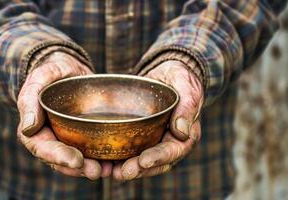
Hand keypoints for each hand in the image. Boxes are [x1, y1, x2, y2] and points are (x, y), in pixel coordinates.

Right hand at [17, 52, 111, 179]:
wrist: (70, 69)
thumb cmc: (52, 71)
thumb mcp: (40, 77)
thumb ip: (30, 98)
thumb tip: (27, 128)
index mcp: (35, 129)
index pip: (43, 148)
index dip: (58, 157)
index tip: (76, 161)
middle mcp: (50, 138)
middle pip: (61, 160)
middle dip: (78, 168)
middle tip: (96, 171)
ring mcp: (67, 139)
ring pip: (77, 160)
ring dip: (91, 167)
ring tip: (109, 170)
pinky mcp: (83, 136)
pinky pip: (90, 151)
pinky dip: (102, 158)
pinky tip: (116, 162)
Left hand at [113, 60, 203, 179]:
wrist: (166, 75)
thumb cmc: (180, 78)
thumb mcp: (186, 86)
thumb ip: (187, 106)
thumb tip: (182, 132)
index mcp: (185, 135)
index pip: (174, 150)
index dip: (159, 157)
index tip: (144, 161)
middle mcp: (169, 142)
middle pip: (156, 162)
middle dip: (140, 169)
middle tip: (124, 172)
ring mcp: (153, 140)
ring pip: (141, 160)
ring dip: (128, 167)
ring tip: (112, 172)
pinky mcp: (139, 136)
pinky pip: (130, 149)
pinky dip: (119, 157)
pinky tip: (105, 160)